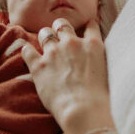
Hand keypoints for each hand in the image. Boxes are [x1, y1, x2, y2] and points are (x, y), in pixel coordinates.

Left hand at [22, 18, 112, 133]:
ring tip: (43, 42)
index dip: (88, 25)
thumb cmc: (99, 97)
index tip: (86, 26)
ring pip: (44, 33)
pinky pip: (27, 50)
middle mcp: (72, 44)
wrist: (83, 109)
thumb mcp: (107, 71)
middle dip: (60, 27)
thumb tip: (96, 60)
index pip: (91, 26)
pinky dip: (27, 51)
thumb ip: (100, 59)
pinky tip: (29, 54)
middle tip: (59, 33)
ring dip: (44, 37)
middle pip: (63, 25)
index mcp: (92, 45)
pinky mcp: (38, 65)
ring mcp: (54, 53)